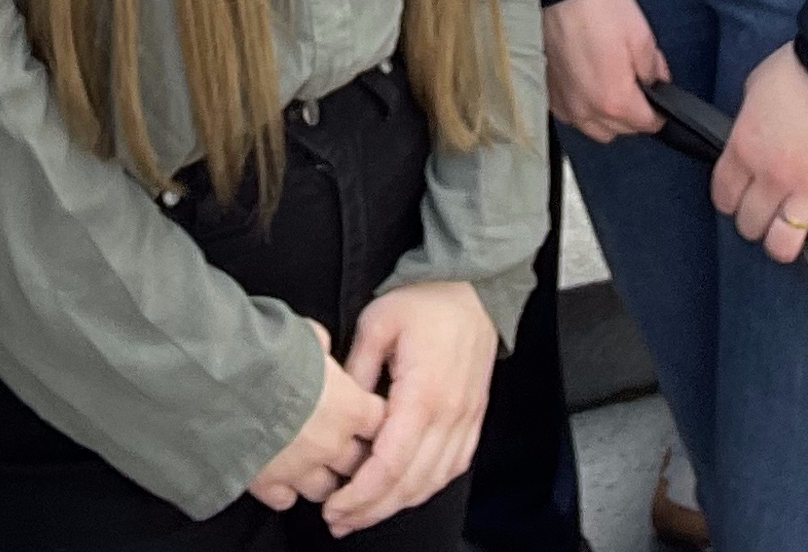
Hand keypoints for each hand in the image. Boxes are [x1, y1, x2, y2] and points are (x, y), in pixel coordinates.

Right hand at [244, 338, 386, 512]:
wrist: (220, 382)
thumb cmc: (264, 352)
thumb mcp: (300, 333)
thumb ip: (318, 344)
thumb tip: (319, 344)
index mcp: (348, 406)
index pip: (379, 420)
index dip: (372, 416)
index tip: (365, 413)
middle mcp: (331, 443)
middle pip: (358, 462)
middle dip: (351, 453)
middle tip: (339, 441)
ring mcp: (300, 469)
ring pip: (326, 489)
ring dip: (320, 477)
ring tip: (309, 462)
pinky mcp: (268, 485)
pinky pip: (286, 500)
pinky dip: (284, 491)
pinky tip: (278, 476)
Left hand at [318, 281, 495, 532]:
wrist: (472, 287)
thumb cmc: (425, 300)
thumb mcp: (376, 324)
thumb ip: (356, 372)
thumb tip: (338, 410)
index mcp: (423, 393)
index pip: (390, 464)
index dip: (360, 494)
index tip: (334, 505)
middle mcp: (449, 414)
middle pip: (410, 483)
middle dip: (371, 510)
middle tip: (339, 520)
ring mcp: (466, 419)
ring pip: (432, 482)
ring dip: (396, 505)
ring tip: (363, 514)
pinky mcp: (473, 419)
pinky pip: (453, 467)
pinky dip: (426, 488)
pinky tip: (404, 493)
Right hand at [542, 0, 670, 142]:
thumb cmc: (600, 7)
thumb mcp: (642, 37)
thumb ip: (654, 69)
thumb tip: (658, 83)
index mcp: (614, 100)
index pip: (647, 124)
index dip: (660, 112)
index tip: (660, 98)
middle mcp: (586, 110)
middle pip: (620, 131)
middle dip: (634, 116)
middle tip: (638, 87)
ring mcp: (564, 103)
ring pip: (593, 128)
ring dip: (607, 117)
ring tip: (612, 89)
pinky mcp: (549, 91)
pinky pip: (572, 116)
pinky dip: (584, 109)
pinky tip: (589, 87)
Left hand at [712, 41, 807, 261]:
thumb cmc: (799, 70)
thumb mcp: (754, 90)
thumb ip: (748, 124)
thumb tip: (750, 142)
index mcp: (744, 149)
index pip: (723, 197)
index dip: (730, 199)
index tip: (739, 195)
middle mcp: (772, 177)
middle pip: (750, 225)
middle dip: (754, 219)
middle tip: (766, 208)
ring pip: (783, 244)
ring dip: (783, 239)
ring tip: (790, 227)